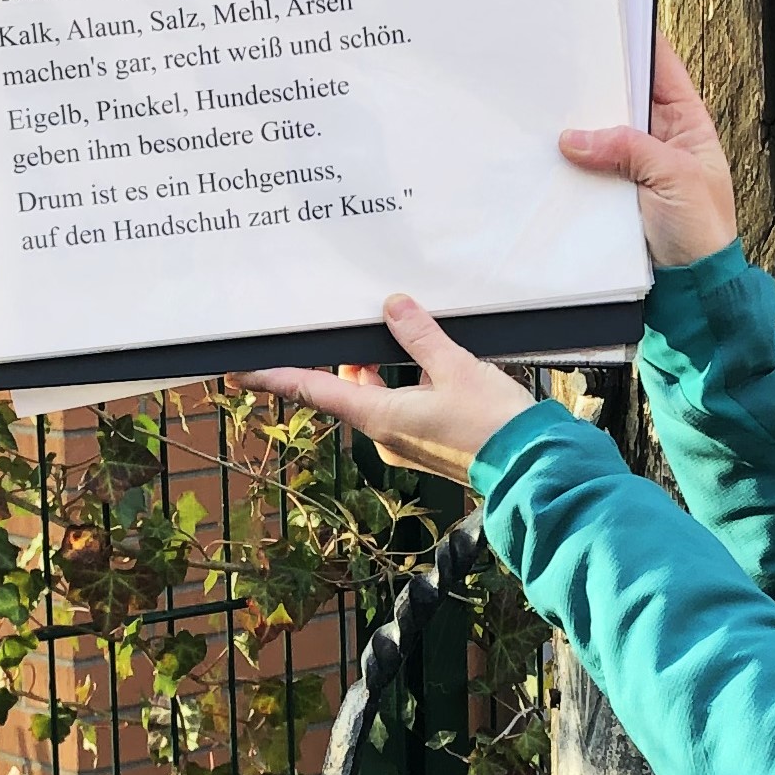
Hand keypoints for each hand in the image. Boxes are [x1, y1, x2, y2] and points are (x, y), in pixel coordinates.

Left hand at [245, 295, 535, 483]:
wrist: (535, 468)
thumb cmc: (494, 424)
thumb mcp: (456, 367)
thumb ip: (420, 335)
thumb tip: (392, 306)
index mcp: (380, 416)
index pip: (313, 390)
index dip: (274, 377)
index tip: (238, 371)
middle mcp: (385, 434)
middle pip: (349, 389)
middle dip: (349, 358)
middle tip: (352, 323)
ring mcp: (407, 443)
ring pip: (379, 397)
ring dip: (383, 370)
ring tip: (401, 333)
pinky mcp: (431, 446)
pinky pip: (404, 408)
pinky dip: (406, 384)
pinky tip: (432, 364)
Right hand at [561, 35, 738, 268]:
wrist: (691, 287)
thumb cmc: (703, 231)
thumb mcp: (675, 178)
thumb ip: (629, 150)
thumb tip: (576, 138)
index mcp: (688, 123)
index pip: (663, 68)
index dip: (639, 42)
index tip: (610, 21)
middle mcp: (658, 138)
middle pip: (623, 97)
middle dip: (597, 84)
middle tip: (565, 64)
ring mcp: (633, 165)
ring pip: (600, 132)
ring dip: (579, 124)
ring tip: (549, 103)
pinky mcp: (611, 192)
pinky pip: (587, 168)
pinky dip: (570, 161)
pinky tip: (549, 150)